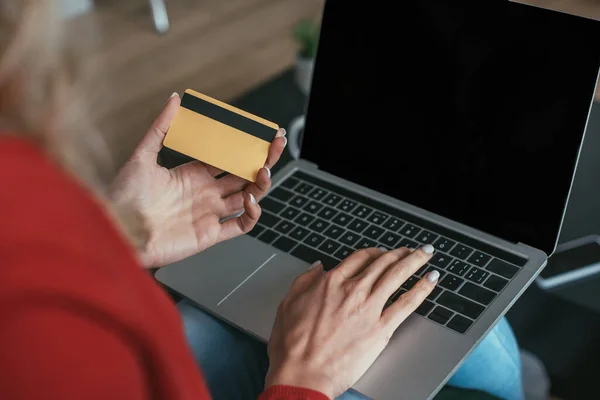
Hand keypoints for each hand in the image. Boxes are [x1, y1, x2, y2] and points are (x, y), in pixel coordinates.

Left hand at [110, 92, 286, 267]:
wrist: (118, 231)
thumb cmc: (124, 197)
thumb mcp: (142, 155)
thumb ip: (160, 127)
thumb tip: (174, 100)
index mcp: (192, 174)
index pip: (226, 158)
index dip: (244, 147)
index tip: (259, 134)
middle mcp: (205, 193)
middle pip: (242, 176)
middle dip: (261, 160)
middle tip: (275, 145)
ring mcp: (209, 213)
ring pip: (247, 198)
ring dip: (260, 185)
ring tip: (263, 171)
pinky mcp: (210, 234)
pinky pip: (240, 226)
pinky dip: (252, 215)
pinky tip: (251, 200)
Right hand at [265, 245, 439, 398]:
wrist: (303, 373)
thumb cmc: (293, 345)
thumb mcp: (288, 303)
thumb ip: (304, 281)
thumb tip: (317, 268)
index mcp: (331, 282)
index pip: (359, 258)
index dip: (374, 252)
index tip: (381, 253)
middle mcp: (353, 290)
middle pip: (382, 262)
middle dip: (399, 252)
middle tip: (410, 250)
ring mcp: (369, 308)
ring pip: (398, 275)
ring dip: (415, 260)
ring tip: (426, 254)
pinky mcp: (381, 328)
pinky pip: (407, 302)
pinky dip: (422, 288)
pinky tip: (431, 280)